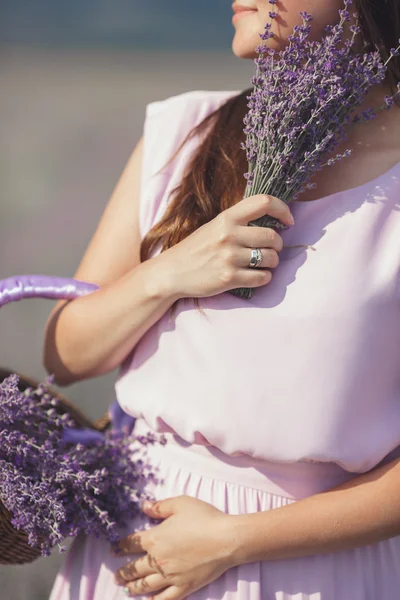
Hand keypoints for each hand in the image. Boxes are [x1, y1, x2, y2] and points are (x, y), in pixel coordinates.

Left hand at [113, 496, 236, 599]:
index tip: (112, 551)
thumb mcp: (180, 503)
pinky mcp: (184, 587)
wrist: (226, 539)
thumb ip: (159, 507)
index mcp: (155, 538)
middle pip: (135, 568)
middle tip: (116, 577)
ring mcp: (170, 575)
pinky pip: (165, 598)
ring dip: (134, 587)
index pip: (131, 543)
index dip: (120, 547)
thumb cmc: (204, 517)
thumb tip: (143, 506)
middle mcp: (158, 559)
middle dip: (123, 573)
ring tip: (127, 589)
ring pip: (146, 585)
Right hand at [154, 194, 293, 298]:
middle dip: (277, 245)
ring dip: (272, 263)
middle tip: (270, 249)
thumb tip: (272, 223)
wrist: (172, 272)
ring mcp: (229, 258)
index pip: (263, 202)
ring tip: (261, 263)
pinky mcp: (229, 278)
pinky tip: (255, 276)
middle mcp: (229, 235)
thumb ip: (239, 222)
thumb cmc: (196, 248)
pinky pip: (262, 278)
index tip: (288, 220)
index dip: (283, 209)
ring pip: (271, 259)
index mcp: (226, 218)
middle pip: (273, 237)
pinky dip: (264, 278)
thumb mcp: (214, 226)